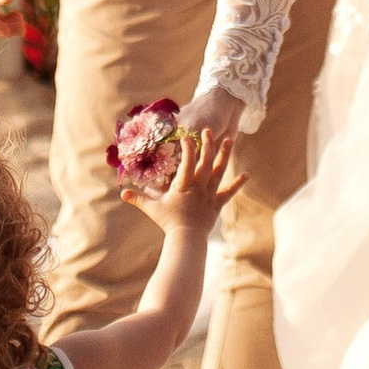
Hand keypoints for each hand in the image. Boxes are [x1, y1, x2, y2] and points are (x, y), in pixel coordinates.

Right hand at [147, 119, 241, 237]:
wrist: (187, 239)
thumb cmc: (169, 223)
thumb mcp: (152, 209)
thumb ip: (138, 199)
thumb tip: (122, 193)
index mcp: (184, 185)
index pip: (187, 162)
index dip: (188, 148)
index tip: (187, 136)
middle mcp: (199, 187)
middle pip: (206, 162)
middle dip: (208, 144)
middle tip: (210, 129)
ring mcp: (209, 194)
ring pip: (219, 171)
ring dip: (224, 155)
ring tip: (230, 140)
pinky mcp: (217, 204)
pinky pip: (229, 192)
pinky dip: (237, 184)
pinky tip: (246, 175)